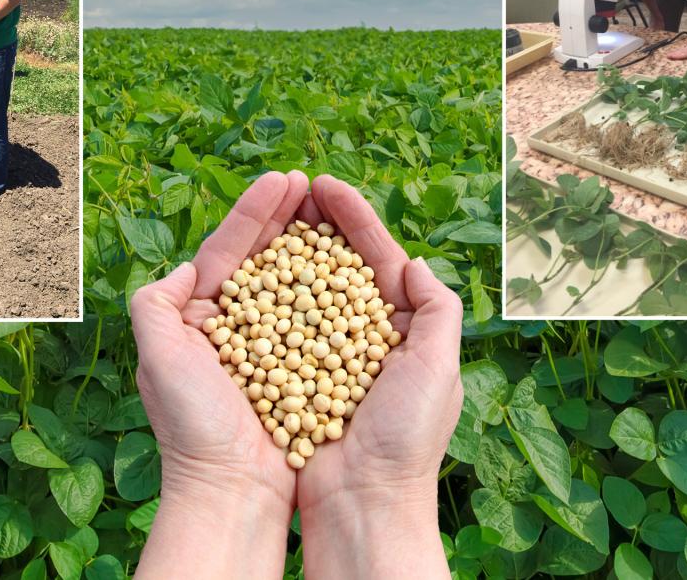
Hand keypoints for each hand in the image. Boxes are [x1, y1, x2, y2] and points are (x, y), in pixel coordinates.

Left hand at [130, 171, 309, 578]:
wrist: (232, 491)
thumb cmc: (193, 426)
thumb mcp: (158, 357)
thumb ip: (156, 304)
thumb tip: (184, 268)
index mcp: (198, 319)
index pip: (227, 251)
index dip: (255, 212)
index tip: (284, 178)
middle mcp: (234, 330)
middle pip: (263, 259)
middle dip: (286, 217)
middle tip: (312, 182)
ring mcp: (268, 349)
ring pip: (292, 283)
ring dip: (311, 244)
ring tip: (332, 209)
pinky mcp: (299, 371)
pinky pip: (317, 321)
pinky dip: (331, 290)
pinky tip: (349, 266)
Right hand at [294, 175, 459, 578]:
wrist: (362, 504)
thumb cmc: (405, 439)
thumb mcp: (439, 367)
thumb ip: (436, 309)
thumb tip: (413, 262)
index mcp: (401, 329)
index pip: (376, 256)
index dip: (353, 217)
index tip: (323, 183)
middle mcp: (360, 337)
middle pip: (335, 263)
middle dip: (315, 222)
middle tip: (290, 184)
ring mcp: (322, 354)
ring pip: (301, 287)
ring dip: (285, 246)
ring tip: (267, 210)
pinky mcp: (288, 375)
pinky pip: (273, 325)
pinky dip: (262, 292)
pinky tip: (246, 266)